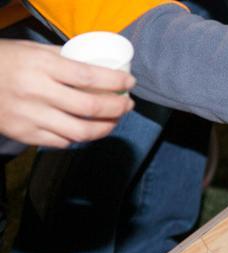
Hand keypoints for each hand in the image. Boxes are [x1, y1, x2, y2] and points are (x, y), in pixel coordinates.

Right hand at [0, 40, 134, 147]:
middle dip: (118, 108)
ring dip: (106, 128)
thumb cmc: (3, 61)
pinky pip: (62, 142)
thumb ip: (63, 59)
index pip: (89, 77)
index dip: (115, 82)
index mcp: (41, 67)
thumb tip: (98, 66)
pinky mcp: (25, 134)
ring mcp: (30, 117)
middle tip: (128, 104)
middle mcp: (37, 92)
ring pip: (81, 133)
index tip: (129, 82)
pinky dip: (79, 138)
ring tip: (114, 120)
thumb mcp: (31, 50)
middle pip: (91, 108)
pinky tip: (87, 129)